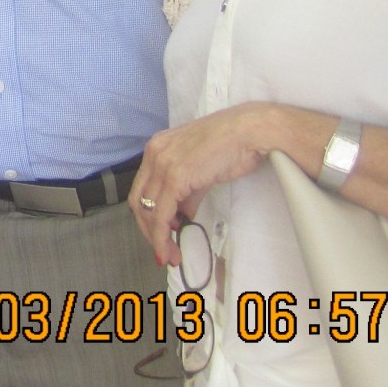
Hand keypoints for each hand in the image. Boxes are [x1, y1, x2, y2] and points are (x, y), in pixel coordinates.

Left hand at [130, 102, 288, 264]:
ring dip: (156, 238)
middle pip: (138, 201)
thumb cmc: (232, 146)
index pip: (142, 188)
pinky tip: (169, 248)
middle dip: (148, 230)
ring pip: (147, 210)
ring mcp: (162, 164)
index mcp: (157, 148)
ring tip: (170, 256)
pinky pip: (162, 213)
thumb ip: (188, 192)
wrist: (249, 131)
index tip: (160, 235)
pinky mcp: (175, 176)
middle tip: (163, 251)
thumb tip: (182, 215)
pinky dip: (162, 235)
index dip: (148, 215)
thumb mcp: (201, 170)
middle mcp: (154, 154)